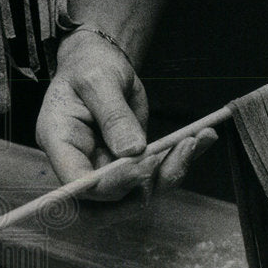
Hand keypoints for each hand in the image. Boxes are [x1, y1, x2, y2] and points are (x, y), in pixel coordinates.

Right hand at [36, 29, 215, 200]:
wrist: (103, 65)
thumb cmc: (91, 67)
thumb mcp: (98, 81)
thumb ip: (113, 116)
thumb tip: (132, 151)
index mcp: (61, 144)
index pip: (80, 183)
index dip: (113, 183)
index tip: (146, 162)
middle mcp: (83, 164)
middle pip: (110, 201)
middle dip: (148, 188)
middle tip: (178, 155)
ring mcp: (108, 169)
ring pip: (141, 192)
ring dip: (173, 171)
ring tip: (199, 138)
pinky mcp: (133, 166)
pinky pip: (158, 174)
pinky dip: (184, 159)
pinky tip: (206, 138)